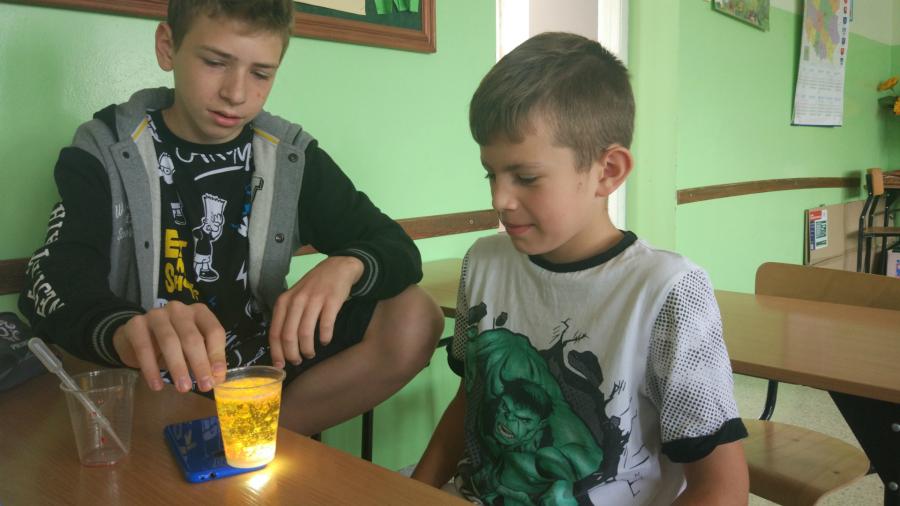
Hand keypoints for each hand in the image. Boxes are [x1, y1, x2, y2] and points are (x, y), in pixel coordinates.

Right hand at [112, 301, 226, 392]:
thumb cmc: (172, 345)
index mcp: (199, 312)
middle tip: (204, 386)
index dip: (217, 354)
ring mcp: (156, 315)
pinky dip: (151, 369)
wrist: (135, 339)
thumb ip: (205, 361)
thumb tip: (217, 378)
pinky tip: (157, 385)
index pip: (213, 331)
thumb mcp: (191, 352)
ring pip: (170, 341)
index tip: (217, 375)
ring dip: (178, 367)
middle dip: (199, 364)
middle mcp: (179, 309)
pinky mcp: (136, 324)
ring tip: (183, 388)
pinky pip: (144, 348)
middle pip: (192, 337)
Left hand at [268, 255, 363, 367]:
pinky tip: (325, 341)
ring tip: (310, 353)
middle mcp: (296, 300)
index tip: (280, 366)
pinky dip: (324, 338)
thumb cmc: (313, 287)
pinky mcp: (331, 301)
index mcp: (284, 301)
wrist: (337, 268)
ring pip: (305, 333)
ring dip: (307, 349)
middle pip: (289, 335)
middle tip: (298, 361)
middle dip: (292, 354)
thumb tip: (281, 347)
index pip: (275, 332)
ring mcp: (314, 300)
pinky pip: (325, 325)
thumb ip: (287, 316)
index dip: (277, 352)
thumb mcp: (294, 297)